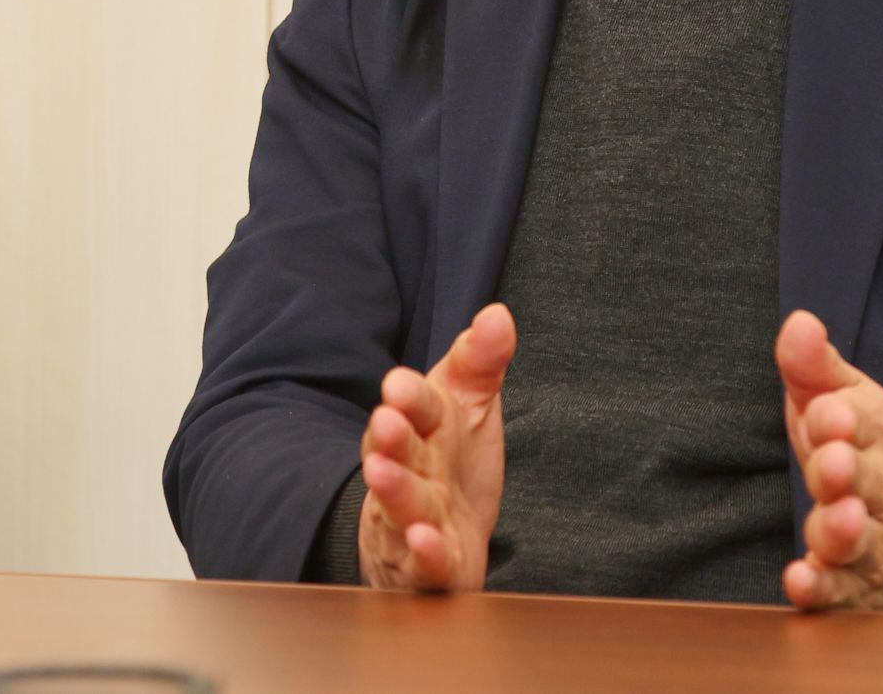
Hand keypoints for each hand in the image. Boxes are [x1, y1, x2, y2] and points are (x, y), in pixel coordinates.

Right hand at [357, 303, 516, 591]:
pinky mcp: (427, 567)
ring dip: (393, 491)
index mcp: (422, 428)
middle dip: (389, 438)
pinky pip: (422, 565)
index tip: (400, 384)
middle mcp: (410, 470)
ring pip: (399, 506)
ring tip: (382, 475)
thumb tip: (499, 314)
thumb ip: (481, 360)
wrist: (434, 534)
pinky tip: (427, 543)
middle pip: (397, 452)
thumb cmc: (451, 463)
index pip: (416, 406)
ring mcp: (413, 519)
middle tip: (385, 421)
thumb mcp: (469, 404)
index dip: (409, 395)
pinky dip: (423, 556)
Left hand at [775, 309, 882, 610]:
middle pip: (866, 481)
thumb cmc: (865, 449)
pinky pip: (842, 593)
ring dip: (843, 532)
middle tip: (833, 463)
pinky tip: (800, 582)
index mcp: (877, 436)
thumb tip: (797, 321)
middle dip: (846, 472)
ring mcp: (873, 542)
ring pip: (859, 540)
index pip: (862, 423)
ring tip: (833, 522)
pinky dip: (823, 591)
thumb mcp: (844, 401)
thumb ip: (815, 367)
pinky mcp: (858, 588)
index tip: (827, 412)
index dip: (839, 419)